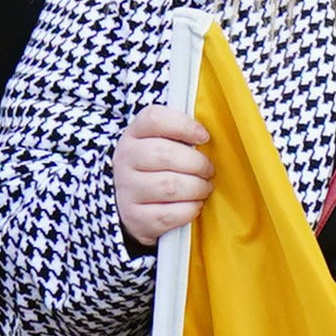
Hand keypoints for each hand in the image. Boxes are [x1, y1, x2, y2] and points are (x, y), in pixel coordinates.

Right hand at [110, 103, 209, 249]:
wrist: (133, 204)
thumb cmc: (158, 168)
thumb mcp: (163, 143)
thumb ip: (183, 135)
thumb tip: (210, 138)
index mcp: (134, 134)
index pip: (154, 118)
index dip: (184, 125)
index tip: (204, 136)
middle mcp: (125, 158)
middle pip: (165, 154)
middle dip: (197, 163)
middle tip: (209, 170)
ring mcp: (127, 189)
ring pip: (170, 186)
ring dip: (197, 188)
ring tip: (204, 188)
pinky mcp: (134, 217)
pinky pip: (169, 214)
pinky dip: (189, 209)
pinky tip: (194, 205)